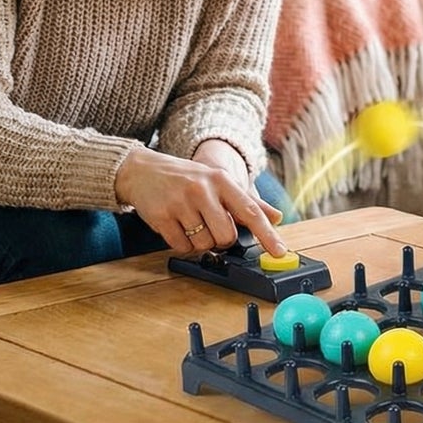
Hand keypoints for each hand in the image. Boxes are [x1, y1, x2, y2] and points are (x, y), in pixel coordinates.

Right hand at [115, 145, 286, 256]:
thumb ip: (248, 201)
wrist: (143, 170)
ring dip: (199, 241)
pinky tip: (177, 225)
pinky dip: (181, 243)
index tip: (280, 251)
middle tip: (211, 225)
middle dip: (221, 239)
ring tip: (191, 221)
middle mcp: (203, 190)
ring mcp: (181, 203)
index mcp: (222, 180)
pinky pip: (181, 247)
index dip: (267, 234)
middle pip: (226, 236)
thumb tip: (277, 217)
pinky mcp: (161, 216)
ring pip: (203, 244)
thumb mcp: (218, 181)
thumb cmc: (187, 178)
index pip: (250, 211)